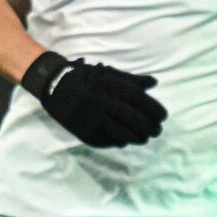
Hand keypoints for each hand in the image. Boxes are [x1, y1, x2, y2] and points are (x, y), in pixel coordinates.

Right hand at [21, 51, 166, 146]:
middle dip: (150, 127)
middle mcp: (103, 103)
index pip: (140, 101)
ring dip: (137, 138)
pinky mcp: (83, 132)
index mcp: (111, 86)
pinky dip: (118, 142)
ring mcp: (93, 119)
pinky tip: (124, 141)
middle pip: (134, 120)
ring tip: (143, 138)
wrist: (54, 84)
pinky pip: (106, 142)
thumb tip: (154, 84)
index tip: (162, 117)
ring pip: (122, 134)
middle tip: (156, 131)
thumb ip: (132, 80)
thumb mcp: (108, 74)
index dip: (155, 110)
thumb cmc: (86, 78)